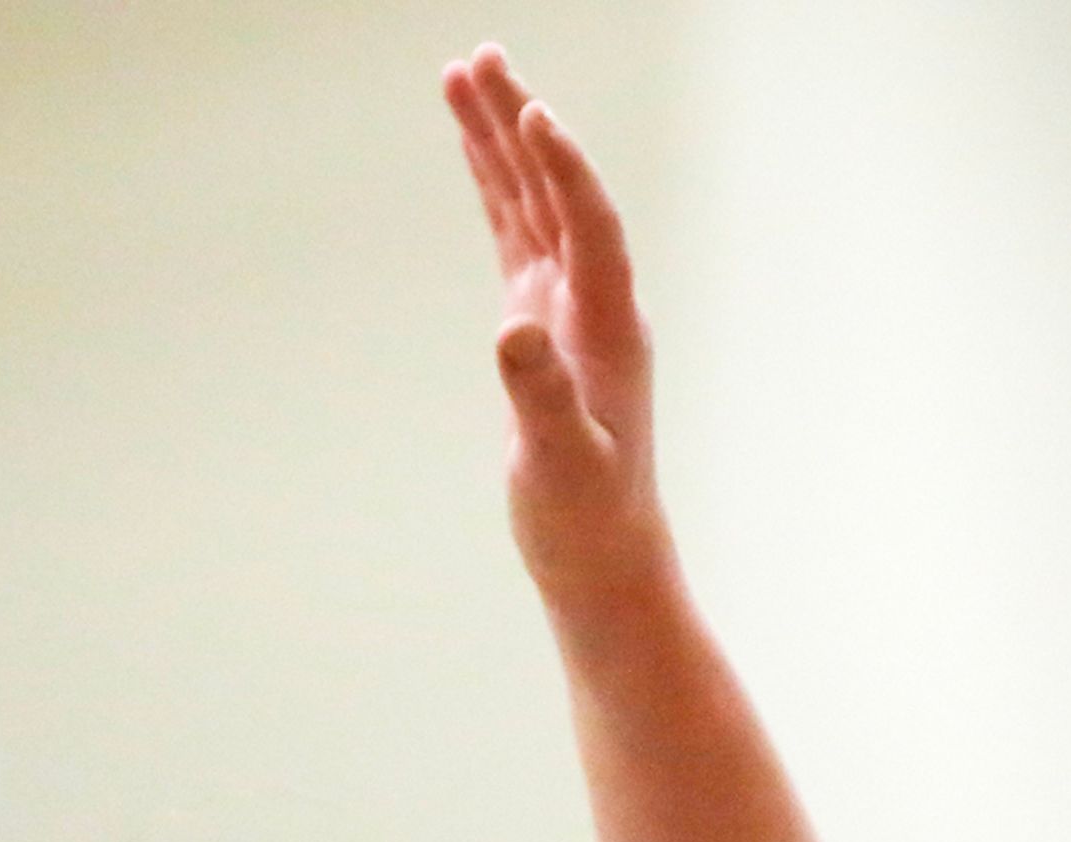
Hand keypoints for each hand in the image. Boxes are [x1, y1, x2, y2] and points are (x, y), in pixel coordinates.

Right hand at [442, 47, 669, 595]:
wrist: (603, 551)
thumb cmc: (588, 516)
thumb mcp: (562, 463)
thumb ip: (541, 395)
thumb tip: (511, 332)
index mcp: (609, 327)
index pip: (590, 227)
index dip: (564, 170)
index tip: (532, 114)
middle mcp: (595, 302)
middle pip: (556, 192)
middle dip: (517, 124)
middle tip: (479, 60)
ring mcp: (567, 306)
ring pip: (531, 203)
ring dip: (498, 140)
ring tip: (462, 77)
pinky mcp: (541, 321)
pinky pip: (517, 235)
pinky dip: (494, 188)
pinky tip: (477, 149)